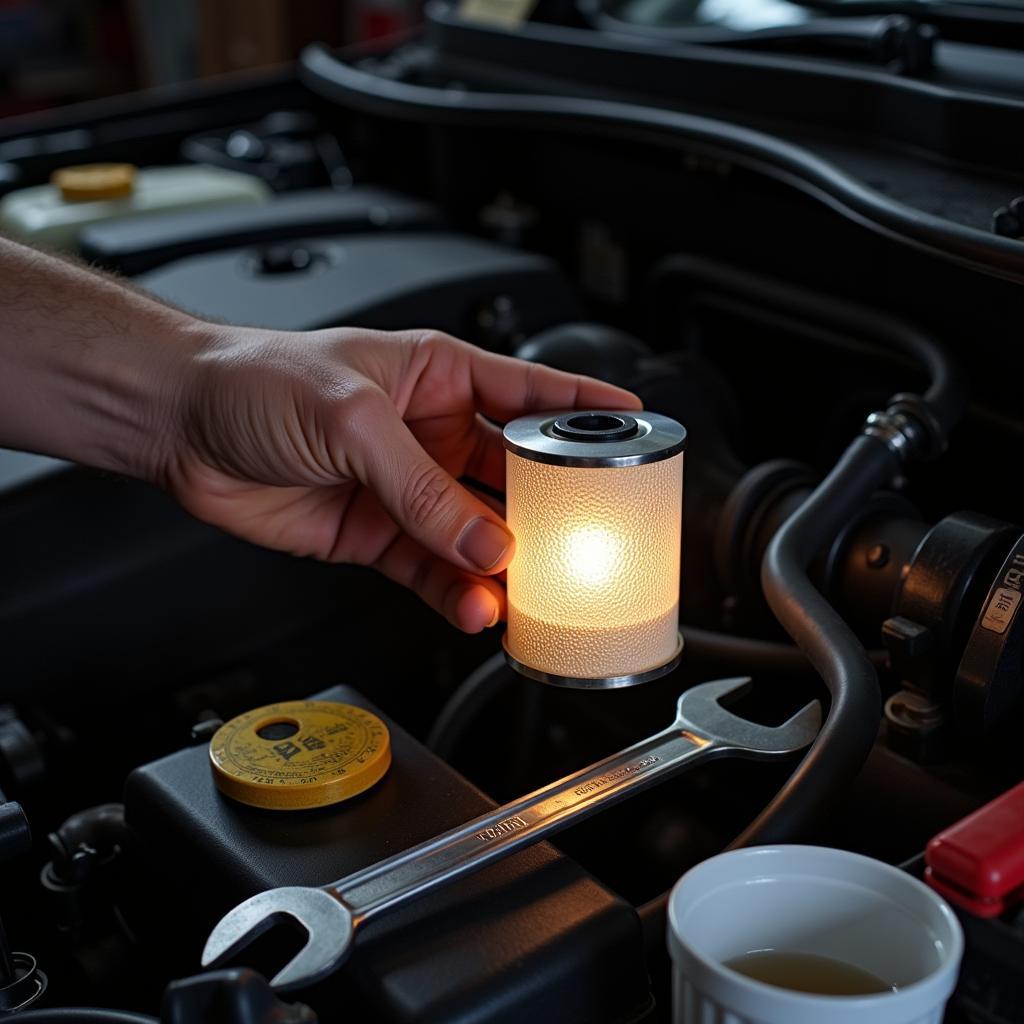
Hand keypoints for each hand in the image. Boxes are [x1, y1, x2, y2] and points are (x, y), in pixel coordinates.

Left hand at [166, 326, 640, 632]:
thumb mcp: (351, 419)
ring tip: (529, 595)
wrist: (182, 424)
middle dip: (550, 513)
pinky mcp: (376, 533)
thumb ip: (420, 487)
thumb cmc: (256, 379)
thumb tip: (485, 541)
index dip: (586, 410)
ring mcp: (406, 488)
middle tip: (582, 545)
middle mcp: (431, 433)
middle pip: (514, 478)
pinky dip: (458, 593)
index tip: (636, 428)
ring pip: (476, 535)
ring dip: (503, 567)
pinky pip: (433, 570)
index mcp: (439, 376)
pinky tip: (478, 606)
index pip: (532, 392)